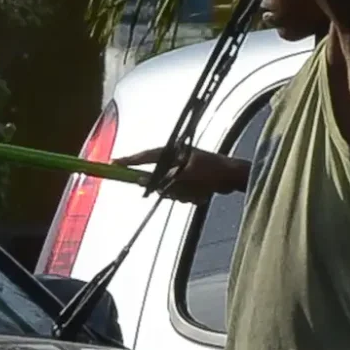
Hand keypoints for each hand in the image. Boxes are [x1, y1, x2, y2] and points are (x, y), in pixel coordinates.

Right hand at [114, 147, 248, 204]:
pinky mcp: (190, 182)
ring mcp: (183, 172)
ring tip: (200, 191)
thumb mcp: (185, 175)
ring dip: (184, 194)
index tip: (113, 164)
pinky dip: (191, 196)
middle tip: (184, 190)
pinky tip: (204, 193)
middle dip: (171, 189)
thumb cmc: (212, 171)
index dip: (128, 161)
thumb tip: (140, 181)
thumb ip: (161, 179)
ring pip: (170, 191)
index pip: (144, 156)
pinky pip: (182, 195)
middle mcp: (175, 162)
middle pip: (158, 180)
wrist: (235, 178)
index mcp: (172, 153)